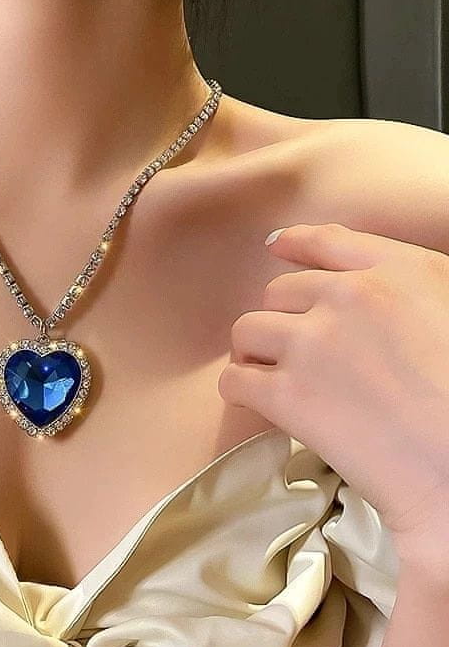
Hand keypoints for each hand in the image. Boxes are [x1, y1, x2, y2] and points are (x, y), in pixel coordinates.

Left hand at [217, 222, 448, 570]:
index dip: (297, 243)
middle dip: (280, 319)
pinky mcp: (289, 395)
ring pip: (247, 331)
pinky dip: (237, 390)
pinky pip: (234, 380)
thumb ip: (413, 292)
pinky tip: (255, 404)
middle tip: (289, 351)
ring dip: (252, 353)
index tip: (278, 248)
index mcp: (402, 273)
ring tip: (267, 377)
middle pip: (279, 292)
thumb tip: (367, 293)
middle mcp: (351, 298)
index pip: (330, 242)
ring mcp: (314, 343)